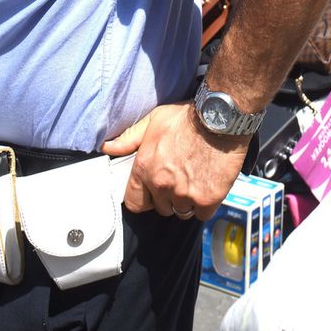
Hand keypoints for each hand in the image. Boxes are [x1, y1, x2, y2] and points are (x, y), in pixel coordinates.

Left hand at [101, 103, 247, 220]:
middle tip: (182, 179)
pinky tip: (210, 186)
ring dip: (188, 201)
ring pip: (182, 211)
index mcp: (145, 169)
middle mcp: (162, 185)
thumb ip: (129, 138)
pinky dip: (206, 204)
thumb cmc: (188, 117)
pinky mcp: (207, 198)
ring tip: (197, 181)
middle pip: (162, 208)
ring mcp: (185, 194)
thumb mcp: (154, 120)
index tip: (154, 192)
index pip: (134, 203)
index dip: (145, 199)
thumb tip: (108, 147)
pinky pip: (202, 213)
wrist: (222, 117)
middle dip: (170, 197)